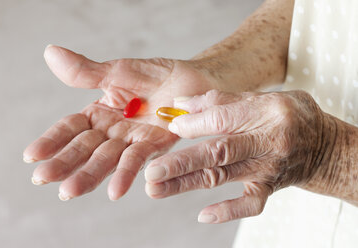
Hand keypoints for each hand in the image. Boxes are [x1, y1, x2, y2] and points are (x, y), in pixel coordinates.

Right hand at [23, 45, 216, 200]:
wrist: (194, 80)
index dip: (52, 139)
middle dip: (65, 162)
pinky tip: (114, 191)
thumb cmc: (156, 75)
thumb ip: (87, 71)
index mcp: (100, 112)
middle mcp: (113, 131)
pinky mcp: (155, 146)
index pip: (71, 127)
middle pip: (85, 148)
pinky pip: (138, 160)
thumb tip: (50, 53)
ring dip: (89, 174)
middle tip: (43, 178)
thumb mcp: (118, 71)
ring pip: (107, 159)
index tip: (31, 156)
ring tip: (69, 191)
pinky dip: (126, 174)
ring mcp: (133, 140)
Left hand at [145, 89, 329, 222]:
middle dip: (182, 162)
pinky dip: (228, 211)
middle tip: (151, 172)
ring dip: (187, 184)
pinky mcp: (269, 187)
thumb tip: (179, 104)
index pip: (223, 119)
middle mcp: (268, 142)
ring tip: (156, 189)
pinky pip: (250, 204)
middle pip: (219, 152)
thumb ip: (218, 99)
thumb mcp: (260, 97)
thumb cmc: (287, 115)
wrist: (322, 144)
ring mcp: (268, 168)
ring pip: (223, 177)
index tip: (169, 126)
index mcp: (267, 113)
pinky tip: (203, 216)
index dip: (193, 124)